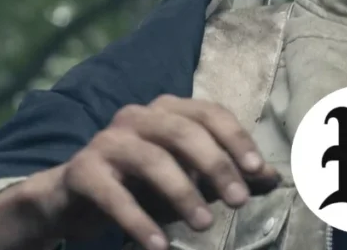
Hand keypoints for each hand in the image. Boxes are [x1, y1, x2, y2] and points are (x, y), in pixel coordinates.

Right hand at [0, 95, 279, 249]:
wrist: (72, 200)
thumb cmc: (143, 185)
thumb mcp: (192, 181)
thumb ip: (230, 176)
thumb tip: (274, 178)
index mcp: (168, 110)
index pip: (210, 113)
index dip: (236, 139)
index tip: (257, 171)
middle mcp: (138, 116)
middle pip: (184, 132)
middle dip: (216, 165)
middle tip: (239, 201)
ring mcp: (108, 140)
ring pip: (151, 159)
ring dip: (182, 193)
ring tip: (204, 225)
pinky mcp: (82, 170)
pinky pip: (114, 194)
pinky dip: (138, 221)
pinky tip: (159, 246)